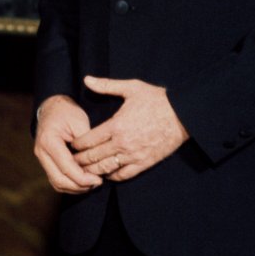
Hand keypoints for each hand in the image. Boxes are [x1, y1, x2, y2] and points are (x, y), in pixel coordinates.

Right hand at [33, 95, 101, 193]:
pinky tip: (84, 181)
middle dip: (80, 186)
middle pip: (59, 180)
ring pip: (57, 183)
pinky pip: (57, 180)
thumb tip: (96, 164)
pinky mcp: (46, 162)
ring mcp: (42, 159)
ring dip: (75, 188)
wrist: (53, 107)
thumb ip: (86, 144)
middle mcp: (42, 152)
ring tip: (92, 183)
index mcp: (49, 141)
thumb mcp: (80, 122)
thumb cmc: (67, 112)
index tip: (99, 179)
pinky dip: (70, 185)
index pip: (66, 168)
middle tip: (98, 183)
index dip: (83, 178)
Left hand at [70, 76, 188, 181]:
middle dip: (80, 160)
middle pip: (94, 156)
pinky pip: (124, 174)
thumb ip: (106, 85)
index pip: (89, 139)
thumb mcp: (131, 88)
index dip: (77, 144)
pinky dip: (113, 176)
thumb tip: (86, 79)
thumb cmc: (156, 99)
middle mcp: (122, 143)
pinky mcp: (145, 162)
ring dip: (93, 170)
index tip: (71, 145)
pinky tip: (106, 174)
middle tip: (71, 160)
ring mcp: (134, 155)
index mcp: (116, 125)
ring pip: (106, 168)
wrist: (183, 115)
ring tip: (84, 170)